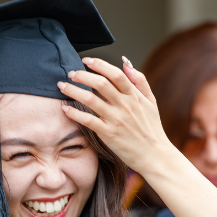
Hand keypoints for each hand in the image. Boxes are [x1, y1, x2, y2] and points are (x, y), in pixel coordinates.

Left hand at [57, 57, 178, 176]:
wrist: (155, 156)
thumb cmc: (151, 128)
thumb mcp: (151, 101)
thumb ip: (139, 80)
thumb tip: (125, 62)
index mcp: (134, 96)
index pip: (116, 74)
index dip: (100, 64)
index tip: (86, 60)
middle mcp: (125, 106)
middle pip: (101, 84)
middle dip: (83, 75)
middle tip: (71, 73)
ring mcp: (116, 120)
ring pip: (91, 100)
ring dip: (73, 91)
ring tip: (62, 86)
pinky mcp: (109, 135)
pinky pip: (88, 121)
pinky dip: (75, 114)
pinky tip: (65, 109)